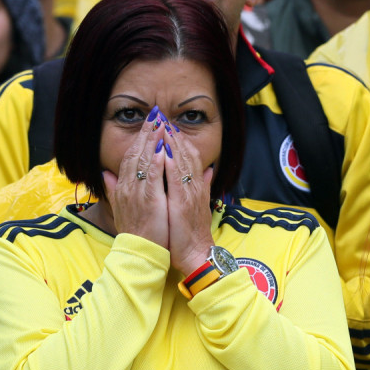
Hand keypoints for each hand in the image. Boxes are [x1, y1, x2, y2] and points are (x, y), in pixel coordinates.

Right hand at [102, 108, 168, 248]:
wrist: (141, 253)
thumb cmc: (136, 232)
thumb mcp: (122, 207)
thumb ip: (115, 189)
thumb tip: (105, 174)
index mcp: (123, 187)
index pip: (130, 156)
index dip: (139, 138)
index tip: (148, 123)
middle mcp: (128, 187)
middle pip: (135, 153)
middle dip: (146, 132)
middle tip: (155, 114)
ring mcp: (138, 193)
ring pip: (143, 161)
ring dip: (152, 141)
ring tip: (160, 123)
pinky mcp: (149, 201)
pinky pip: (152, 177)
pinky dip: (156, 162)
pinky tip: (161, 148)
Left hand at [163, 126, 214, 275]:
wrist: (195, 253)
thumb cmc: (190, 232)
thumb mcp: (196, 204)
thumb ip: (201, 185)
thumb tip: (207, 169)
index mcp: (194, 185)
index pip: (188, 156)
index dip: (177, 139)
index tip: (167, 124)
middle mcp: (194, 185)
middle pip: (185, 153)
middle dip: (173, 134)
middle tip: (162, 116)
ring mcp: (189, 192)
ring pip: (182, 161)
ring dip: (172, 143)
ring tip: (162, 125)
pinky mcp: (183, 202)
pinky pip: (177, 179)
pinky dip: (170, 164)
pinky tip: (163, 151)